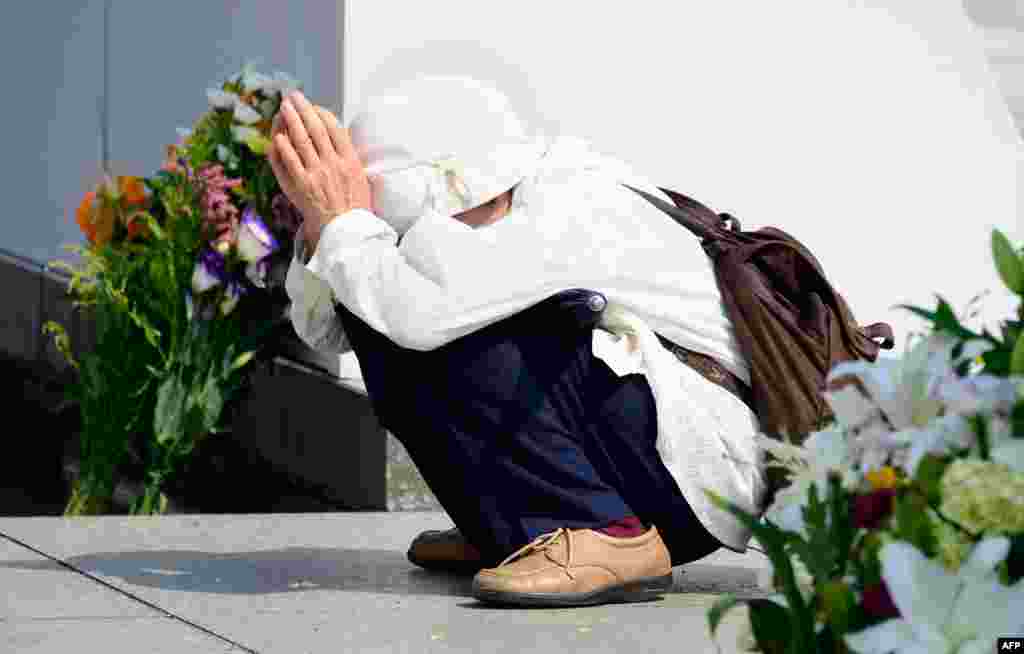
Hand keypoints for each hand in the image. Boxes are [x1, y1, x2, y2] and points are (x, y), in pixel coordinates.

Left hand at [268, 91, 372, 248]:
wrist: (345, 233)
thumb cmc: (357, 212)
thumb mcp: (368, 186)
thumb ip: (363, 168)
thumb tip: (368, 160)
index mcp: (350, 161)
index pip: (335, 128)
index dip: (322, 113)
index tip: (315, 107)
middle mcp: (333, 164)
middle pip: (316, 128)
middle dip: (304, 109)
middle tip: (294, 97)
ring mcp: (316, 174)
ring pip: (301, 140)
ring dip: (291, 120)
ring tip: (284, 108)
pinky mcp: (301, 185)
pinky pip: (289, 160)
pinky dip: (282, 145)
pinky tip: (277, 135)